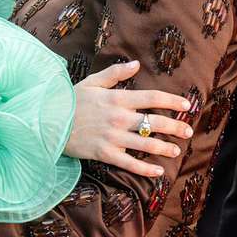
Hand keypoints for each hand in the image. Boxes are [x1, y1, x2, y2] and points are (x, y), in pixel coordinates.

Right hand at [67, 60, 192, 175]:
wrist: (48, 121)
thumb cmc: (70, 100)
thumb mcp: (92, 81)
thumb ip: (116, 74)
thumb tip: (136, 64)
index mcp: (118, 98)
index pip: (152, 98)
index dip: (172, 101)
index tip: (187, 105)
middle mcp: (119, 118)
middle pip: (155, 122)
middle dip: (175, 126)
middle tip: (189, 131)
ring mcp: (112, 137)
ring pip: (146, 144)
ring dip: (165, 147)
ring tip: (177, 150)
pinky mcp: (104, 153)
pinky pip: (129, 163)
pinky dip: (145, 169)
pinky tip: (158, 172)